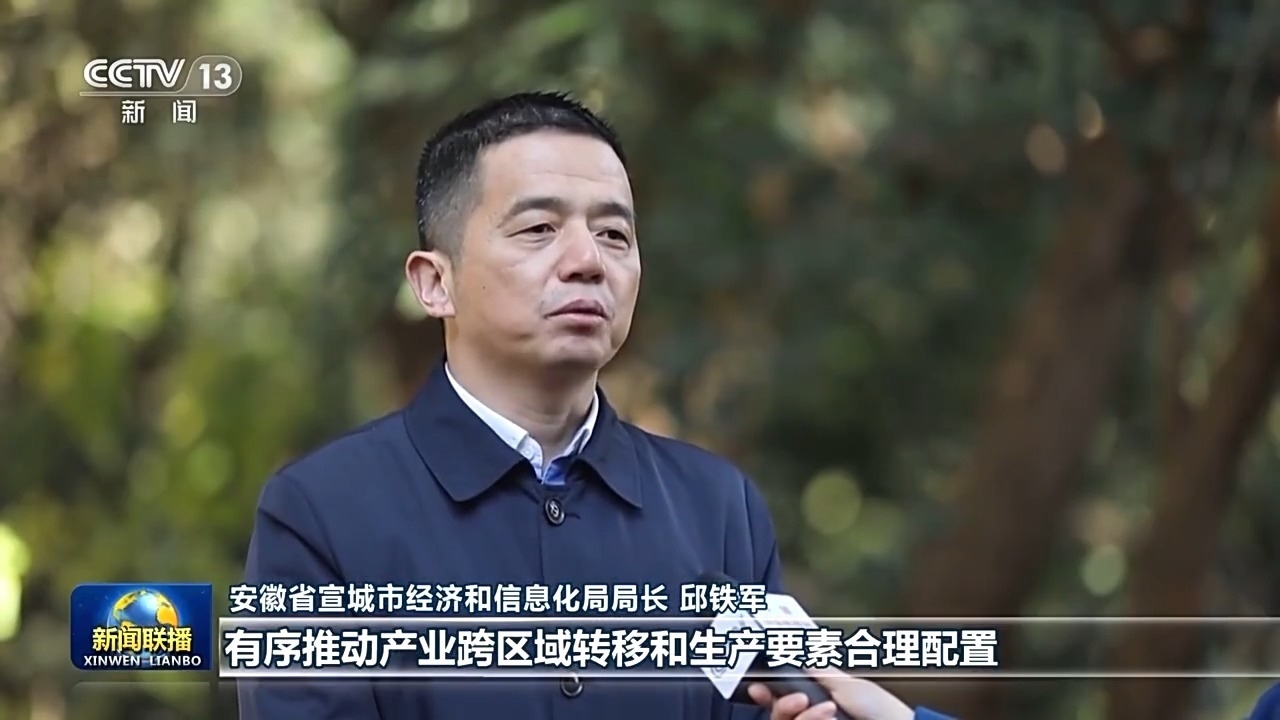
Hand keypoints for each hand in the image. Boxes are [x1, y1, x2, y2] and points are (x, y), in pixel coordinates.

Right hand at [747, 670, 913, 719]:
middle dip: (783, 705)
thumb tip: (797, 648)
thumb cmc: (881, 709)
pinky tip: (828, 717)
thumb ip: (817, 670)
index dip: (767, 692)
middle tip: (800, 699)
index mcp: (818, 697)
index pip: (782, 696)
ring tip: (828, 711)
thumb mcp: (846, 684)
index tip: (757, 687)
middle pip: (780, 713)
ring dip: (805, 716)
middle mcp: (814, 715)